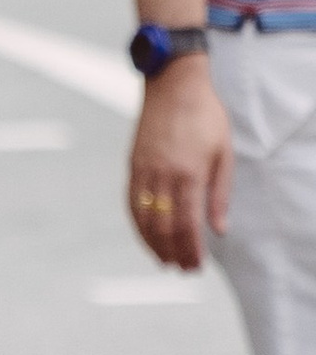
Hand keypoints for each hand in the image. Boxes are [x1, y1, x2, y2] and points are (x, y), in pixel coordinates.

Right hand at [128, 59, 229, 271]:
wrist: (174, 85)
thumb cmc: (205, 116)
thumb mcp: (223, 153)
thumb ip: (220, 194)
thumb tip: (219, 229)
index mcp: (188, 173)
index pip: (187, 224)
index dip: (190, 249)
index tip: (194, 266)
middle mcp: (162, 175)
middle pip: (163, 226)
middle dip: (171, 252)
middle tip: (180, 269)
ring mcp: (143, 170)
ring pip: (143, 218)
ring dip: (151, 243)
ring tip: (162, 260)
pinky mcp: (132, 165)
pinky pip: (131, 202)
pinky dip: (137, 224)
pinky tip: (145, 235)